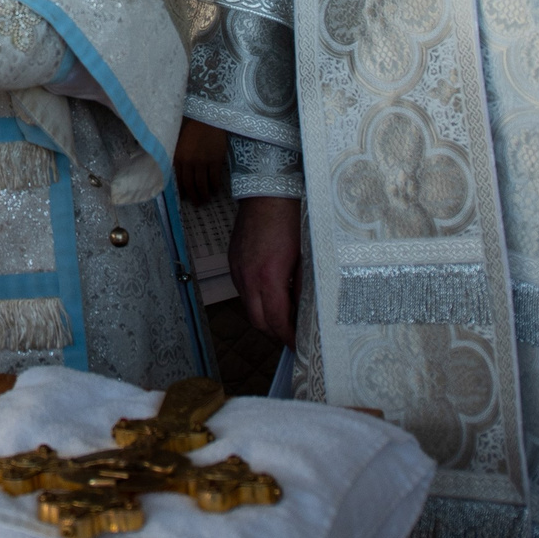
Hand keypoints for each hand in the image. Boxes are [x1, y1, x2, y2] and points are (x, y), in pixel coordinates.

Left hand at [174, 119, 227, 205]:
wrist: (208, 120)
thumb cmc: (193, 131)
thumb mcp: (181, 145)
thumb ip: (179, 159)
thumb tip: (179, 176)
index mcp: (179, 158)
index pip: (179, 180)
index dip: (182, 191)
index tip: (185, 198)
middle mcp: (189, 162)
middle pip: (191, 185)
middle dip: (194, 197)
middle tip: (198, 203)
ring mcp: (203, 162)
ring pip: (202, 184)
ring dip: (204, 194)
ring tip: (206, 199)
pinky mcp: (215, 161)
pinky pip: (214, 178)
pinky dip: (215, 186)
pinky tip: (215, 189)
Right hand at [231, 195, 303, 345]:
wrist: (267, 193)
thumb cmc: (290, 220)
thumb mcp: (304, 257)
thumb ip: (302, 287)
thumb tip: (305, 310)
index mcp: (268, 277)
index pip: (276, 321)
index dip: (288, 337)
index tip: (298, 345)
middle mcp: (248, 277)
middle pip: (258, 321)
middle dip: (275, 332)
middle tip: (292, 333)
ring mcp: (237, 269)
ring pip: (248, 306)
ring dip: (264, 314)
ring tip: (285, 312)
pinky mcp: (233, 261)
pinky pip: (242, 289)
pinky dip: (256, 298)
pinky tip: (271, 291)